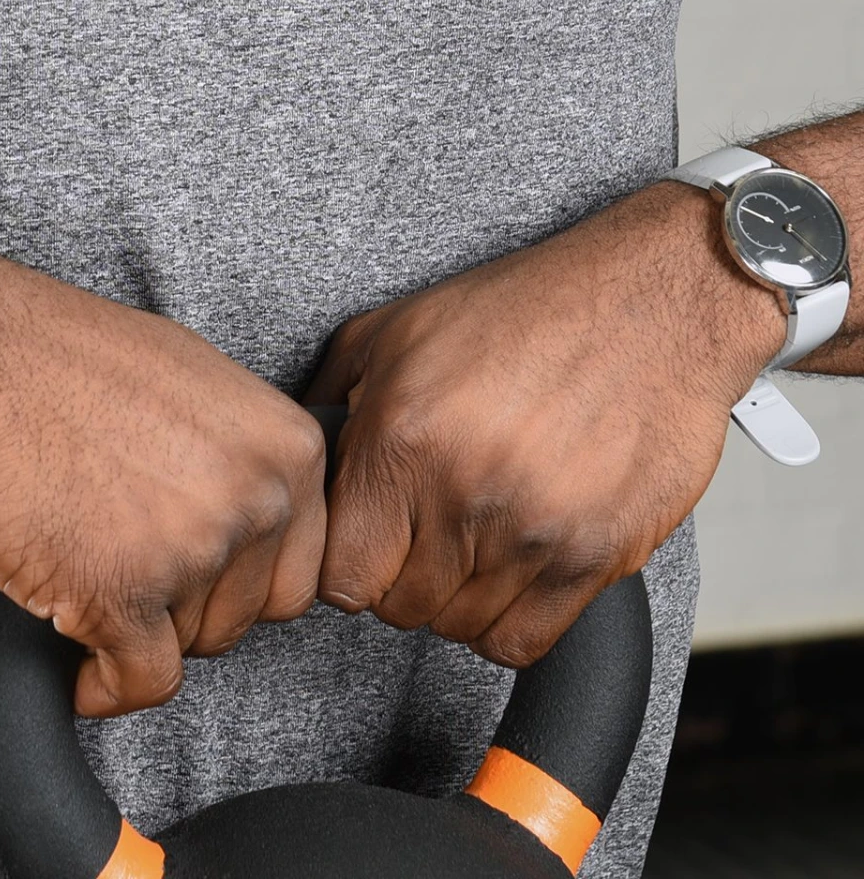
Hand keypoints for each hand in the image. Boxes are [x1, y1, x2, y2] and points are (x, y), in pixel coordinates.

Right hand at [0, 249, 327, 716]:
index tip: (190, 568)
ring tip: (85, 563)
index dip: (236, 577)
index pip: (299, 569)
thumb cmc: (62, 357)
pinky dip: (104, 687)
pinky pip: (140, 682)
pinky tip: (76, 663)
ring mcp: (193, 548)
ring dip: (136, 627)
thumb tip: (247, 512)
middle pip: (243, 615)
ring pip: (188, 647)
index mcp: (286, 446)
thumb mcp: (192, 381)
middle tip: (123, 559)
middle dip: (183, 604)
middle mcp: (257, 498)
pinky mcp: (121, 595)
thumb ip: (239, 456)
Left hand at [304, 181, 780, 667]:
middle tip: (418, 533)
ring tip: (468, 538)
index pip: (341, 575)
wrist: (650, 303)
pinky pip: (525, 640)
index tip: (361, 541)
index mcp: (403, 441)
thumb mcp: (394, 329)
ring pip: (460, 627)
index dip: (344, 563)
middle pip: (398, 608)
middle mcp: (466, 495)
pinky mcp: (597, 556)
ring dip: (454, 595)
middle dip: (397, 577)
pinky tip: (508, 568)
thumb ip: (328, 396)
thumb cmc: (522, 309)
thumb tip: (293, 455)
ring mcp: (535, 533)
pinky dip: (507, 619)